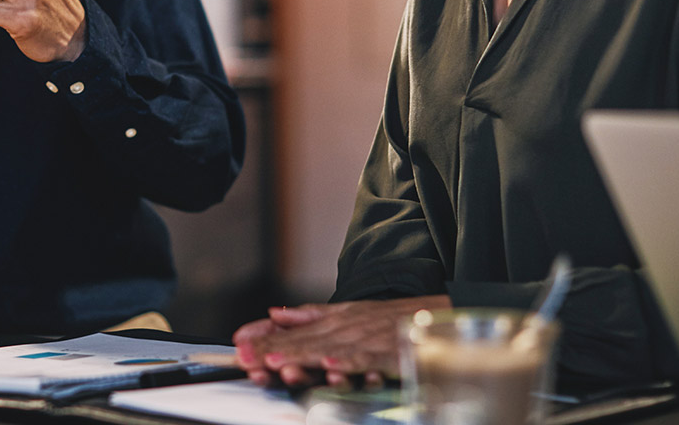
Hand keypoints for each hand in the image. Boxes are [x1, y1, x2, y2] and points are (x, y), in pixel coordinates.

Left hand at [233, 296, 451, 387]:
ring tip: (277, 363)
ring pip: (329, 350)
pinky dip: (348, 363)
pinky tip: (330, 367)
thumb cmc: (391, 319)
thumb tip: (274, 313)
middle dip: (275, 351)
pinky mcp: (389, 354)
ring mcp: (367, 341)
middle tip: (248, 358)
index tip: (240, 346)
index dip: (266, 339)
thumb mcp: (347, 312)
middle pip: (305, 342)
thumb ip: (310, 315)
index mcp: (333, 321)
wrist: (438, 316)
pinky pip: (366, 360)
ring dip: (302, 357)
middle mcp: (346, 329)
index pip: (293, 332)